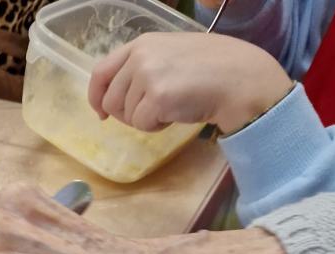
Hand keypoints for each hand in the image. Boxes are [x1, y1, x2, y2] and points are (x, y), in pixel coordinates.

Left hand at [88, 32, 292, 133]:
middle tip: (153, 112)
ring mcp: (148, 76)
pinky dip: (156, 127)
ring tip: (172, 106)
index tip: (101, 112)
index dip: (96, 96)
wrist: (238, 79)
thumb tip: (113, 96)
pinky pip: (141, 125)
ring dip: (146, 120)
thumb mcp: (170, 54)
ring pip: (126, 116)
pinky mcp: (157, 98)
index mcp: (141, 44)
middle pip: (111, 101)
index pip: (100, 72)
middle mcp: (140, 56)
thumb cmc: (209, 69)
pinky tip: (176, 113)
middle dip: (127, 114)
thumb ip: (142, 67)